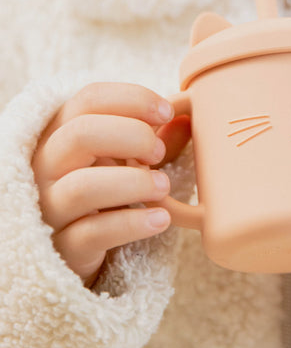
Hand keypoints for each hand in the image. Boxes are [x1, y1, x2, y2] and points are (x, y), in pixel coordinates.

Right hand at [32, 82, 190, 286]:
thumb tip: (186, 119)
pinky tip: (161, 219)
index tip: (167, 112)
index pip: (90, 99)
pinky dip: (133, 224)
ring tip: (163, 186)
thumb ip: (154, 140)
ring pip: (82, 186)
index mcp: (62, 133)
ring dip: (134, 182)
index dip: (134, 99)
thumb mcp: (128, 160)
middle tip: (159, 153)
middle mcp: (47, 166)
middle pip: (81, 133)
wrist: (80, 248)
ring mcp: (49, 207)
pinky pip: (93, 233)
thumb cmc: (108, 191)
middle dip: (132, 136)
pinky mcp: (62, 247)